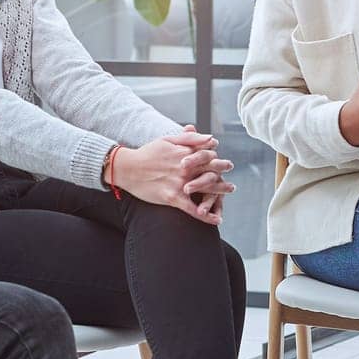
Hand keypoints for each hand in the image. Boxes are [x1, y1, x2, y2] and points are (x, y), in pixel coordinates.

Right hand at [112, 133, 235, 225]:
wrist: (127, 168)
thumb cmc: (147, 153)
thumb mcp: (168, 140)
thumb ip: (190, 138)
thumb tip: (211, 139)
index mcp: (185, 153)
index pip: (209, 156)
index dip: (218, 160)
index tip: (225, 164)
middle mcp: (186, 168)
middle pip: (212, 171)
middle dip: (224, 174)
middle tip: (231, 181)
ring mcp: (180, 183)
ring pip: (206, 189)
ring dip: (221, 191)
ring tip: (229, 192)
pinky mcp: (172, 197)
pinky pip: (193, 208)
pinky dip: (206, 215)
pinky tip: (217, 220)